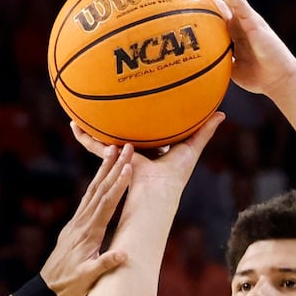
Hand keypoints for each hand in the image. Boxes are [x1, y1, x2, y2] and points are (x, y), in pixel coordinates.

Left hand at [38, 144, 133, 295]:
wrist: (48, 286)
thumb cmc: (71, 284)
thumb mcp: (88, 278)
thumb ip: (104, 265)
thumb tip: (123, 255)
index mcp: (89, 232)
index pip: (107, 203)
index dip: (118, 184)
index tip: (129, 166)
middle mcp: (82, 222)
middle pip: (100, 189)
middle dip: (114, 167)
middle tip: (126, 147)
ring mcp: (77, 221)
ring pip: (92, 190)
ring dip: (104, 169)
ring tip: (112, 150)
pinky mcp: (75, 224)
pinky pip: (87, 198)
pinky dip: (96, 183)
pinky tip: (101, 175)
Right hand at [67, 114, 224, 199]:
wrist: (159, 190)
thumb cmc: (176, 174)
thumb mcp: (191, 147)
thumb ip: (203, 131)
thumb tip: (221, 113)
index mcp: (152, 150)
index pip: (145, 132)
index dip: (141, 120)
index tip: (137, 107)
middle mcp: (135, 151)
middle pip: (121, 133)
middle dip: (112, 122)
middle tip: (105, 105)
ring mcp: (121, 156)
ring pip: (103, 139)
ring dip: (91, 128)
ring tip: (78, 114)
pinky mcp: (111, 159)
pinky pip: (94, 146)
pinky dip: (85, 138)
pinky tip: (75, 126)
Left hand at [201, 0, 295, 96]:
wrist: (279, 80)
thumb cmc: (258, 77)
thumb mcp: (230, 69)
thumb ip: (217, 61)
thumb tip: (197, 64)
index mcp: (234, 31)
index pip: (219, 10)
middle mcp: (240, 20)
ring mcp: (247, 18)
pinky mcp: (254, 21)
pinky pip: (239, 3)